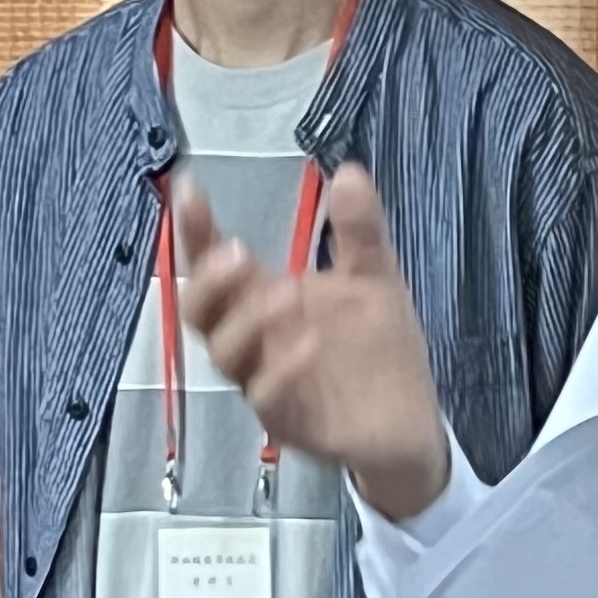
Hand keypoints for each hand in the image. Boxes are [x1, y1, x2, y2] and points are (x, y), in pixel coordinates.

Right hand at [174, 166, 456, 518]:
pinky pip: (268, 395)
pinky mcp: (288, 419)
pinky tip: (310, 345)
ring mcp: (266, 379)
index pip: (215, 262)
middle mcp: (255, 339)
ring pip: (226, 353)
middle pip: (200, 310)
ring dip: (247, 321)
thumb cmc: (379, 351)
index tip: (189, 191)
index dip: (196, 230)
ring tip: (287, 294)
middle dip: (208, 280)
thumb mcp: (375, 280)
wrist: (408, 425)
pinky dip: (282, 369)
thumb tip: (348, 172)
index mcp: (265, 299)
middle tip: (237, 253)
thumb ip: (358, 232)